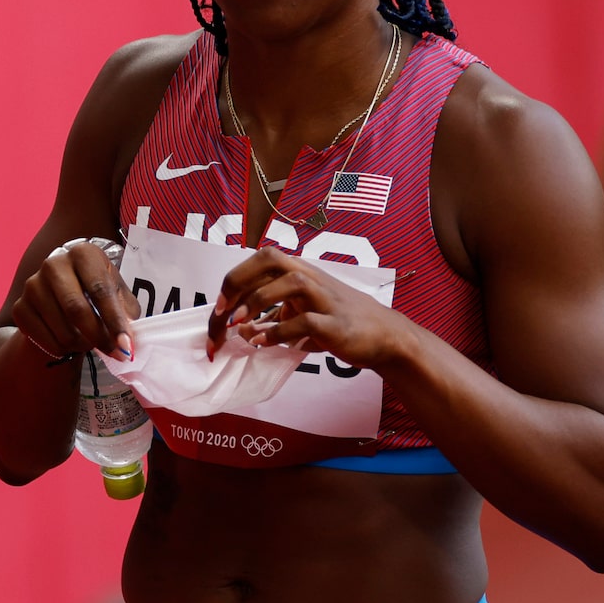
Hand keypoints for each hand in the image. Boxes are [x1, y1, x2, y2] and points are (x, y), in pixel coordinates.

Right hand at [9, 239, 138, 363]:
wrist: (60, 295)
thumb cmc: (95, 292)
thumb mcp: (117, 293)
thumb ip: (126, 312)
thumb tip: (128, 340)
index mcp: (82, 253)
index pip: (100, 290)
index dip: (115, 321)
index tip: (126, 346)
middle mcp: (53, 264)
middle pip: (76, 309)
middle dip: (98, 336)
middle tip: (113, 353)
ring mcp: (32, 285)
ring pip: (62, 329)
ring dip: (82, 345)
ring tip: (90, 342)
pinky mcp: (20, 308)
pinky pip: (46, 340)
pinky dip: (63, 350)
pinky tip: (70, 342)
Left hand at [207, 248, 402, 365]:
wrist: (385, 337)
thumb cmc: (340, 322)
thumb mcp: (302, 314)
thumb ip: (272, 316)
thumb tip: (240, 327)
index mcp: (301, 273)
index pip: (262, 260)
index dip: (234, 280)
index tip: (218, 309)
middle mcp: (312, 279)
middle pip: (271, 258)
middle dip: (239, 282)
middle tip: (222, 312)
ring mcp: (327, 300)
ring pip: (292, 282)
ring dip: (258, 301)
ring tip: (238, 325)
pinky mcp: (337, 325)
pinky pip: (306, 322)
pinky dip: (279, 333)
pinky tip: (262, 344)